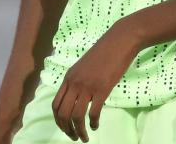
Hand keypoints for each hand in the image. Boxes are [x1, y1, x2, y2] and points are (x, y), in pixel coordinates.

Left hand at [51, 21, 139, 141]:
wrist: (120, 41)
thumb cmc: (104, 52)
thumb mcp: (84, 66)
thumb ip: (77, 80)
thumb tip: (76, 97)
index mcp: (69, 78)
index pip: (55, 105)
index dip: (58, 121)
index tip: (65, 128)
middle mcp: (75, 83)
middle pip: (63, 114)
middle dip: (66, 129)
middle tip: (74, 137)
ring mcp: (88, 86)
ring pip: (76, 116)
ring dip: (79, 131)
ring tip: (84, 137)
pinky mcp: (102, 89)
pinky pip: (93, 112)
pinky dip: (93, 123)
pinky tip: (95, 125)